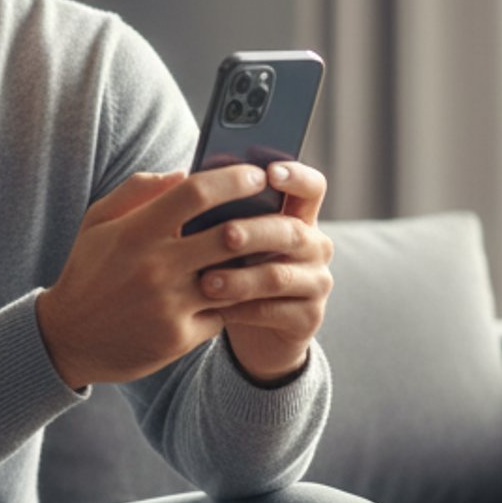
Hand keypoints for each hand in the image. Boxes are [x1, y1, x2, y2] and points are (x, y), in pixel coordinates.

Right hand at [35, 162, 331, 389]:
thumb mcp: (98, 222)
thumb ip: (138, 191)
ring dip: (258, 263)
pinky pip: (224, 314)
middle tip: (280, 212)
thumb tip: (182, 173)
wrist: (68, 337)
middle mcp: (155, 267)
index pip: (195, 193)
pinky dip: (237, 300)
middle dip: (264, 220)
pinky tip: (247, 289)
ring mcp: (169, 305)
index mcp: (136, 232)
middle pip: (229, 234)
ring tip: (274, 250)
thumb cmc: (87, 272)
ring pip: (236, 278)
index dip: (233, 179)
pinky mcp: (179, 337)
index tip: (257, 175)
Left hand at [200, 161, 334, 386]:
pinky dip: (241, 309)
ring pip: (279, 276)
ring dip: (240, 278)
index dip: (296, 177)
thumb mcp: (227, 239)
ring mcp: (316, 283)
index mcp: (298, 217)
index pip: (311, 188)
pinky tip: (214, 309)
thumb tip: (185, 182)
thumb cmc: (232, 269)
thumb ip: (220, 213)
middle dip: (255, 231)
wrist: (252, 329)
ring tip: (205, 282)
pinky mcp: (308, 318)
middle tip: (225, 233)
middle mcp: (315, 247)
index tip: (270, 173)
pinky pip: (274, 311)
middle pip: (292, 231)